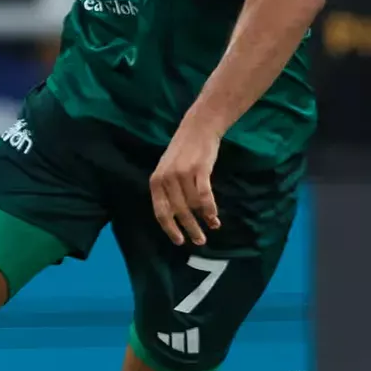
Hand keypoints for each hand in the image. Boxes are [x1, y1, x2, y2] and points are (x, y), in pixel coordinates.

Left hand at [149, 120, 221, 246]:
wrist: (197, 128)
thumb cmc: (183, 153)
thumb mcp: (168, 171)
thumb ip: (170, 192)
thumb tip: (178, 219)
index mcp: (156, 181)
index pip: (160, 211)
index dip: (170, 229)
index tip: (179, 242)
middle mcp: (167, 178)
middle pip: (179, 212)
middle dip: (190, 229)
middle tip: (200, 241)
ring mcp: (182, 173)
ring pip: (193, 205)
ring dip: (204, 219)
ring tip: (213, 226)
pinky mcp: (199, 169)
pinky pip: (204, 195)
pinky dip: (210, 208)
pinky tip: (215, 216)